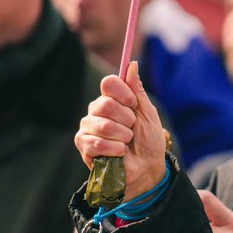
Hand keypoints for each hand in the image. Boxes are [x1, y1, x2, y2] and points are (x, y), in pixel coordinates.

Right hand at [75, 61, 166, 199]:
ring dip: (123, 137)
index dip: (124, 93)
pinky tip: (118, 153)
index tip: (134, 105)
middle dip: (127, 119)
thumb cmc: (148, 141)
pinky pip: (97, 143)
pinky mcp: (84, 146)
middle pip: (106, 104)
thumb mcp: (148, 113)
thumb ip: (137, 90)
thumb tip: (131, 64)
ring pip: (103, 125)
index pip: (109, 83)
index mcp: (112, 100)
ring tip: (126, 144)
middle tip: (132, 130)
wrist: (147, 168)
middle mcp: (96, 111)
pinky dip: (115, 150)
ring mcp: (88, 128)